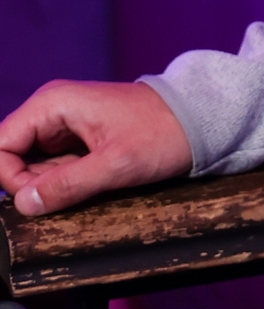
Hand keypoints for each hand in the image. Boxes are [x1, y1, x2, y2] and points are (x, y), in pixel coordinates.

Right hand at [0, 82, 191, 218]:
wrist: (200, 120)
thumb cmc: (163, 134)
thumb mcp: (116, 165)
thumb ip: (67, 185)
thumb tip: (24, 204)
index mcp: (52, 104)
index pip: (0, 145)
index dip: (10, 178)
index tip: (38, 199)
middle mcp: (51, 110)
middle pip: (11, 155)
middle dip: (30, 184)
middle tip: (66, 196)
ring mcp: (64, 125)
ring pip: (31, 164)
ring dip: (49, 185)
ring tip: (85, 186)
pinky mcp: (78, 140)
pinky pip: (53, 166)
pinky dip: (64, 181)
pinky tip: (91, 182)